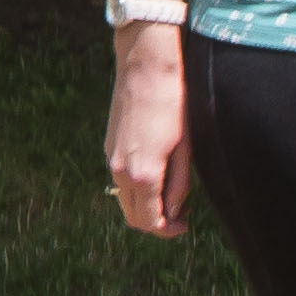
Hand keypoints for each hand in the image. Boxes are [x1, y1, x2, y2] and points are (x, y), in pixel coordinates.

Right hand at [105, 22, 191, 235]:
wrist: (146, 65)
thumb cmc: (173, 102)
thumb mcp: (186, 148)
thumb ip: (179, 184)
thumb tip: (175, 209)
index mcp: (142, 173)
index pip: (150, 221)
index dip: (168, 230)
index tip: (185, 225)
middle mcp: (120, 170)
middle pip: (132, 216)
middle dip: (155, 221)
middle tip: (181, 214)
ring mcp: (111, 156)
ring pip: (124, 198)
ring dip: (145, 204)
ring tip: (171, 193)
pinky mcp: (110, 145)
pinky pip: (120, 178)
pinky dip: (136, 187)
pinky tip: (157, 172)